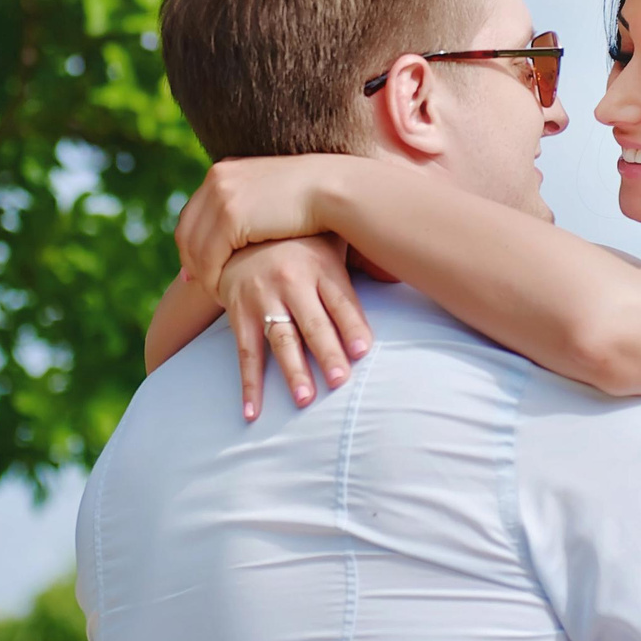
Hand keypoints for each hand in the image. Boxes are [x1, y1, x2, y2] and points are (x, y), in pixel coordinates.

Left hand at [175, 154, 347, 289]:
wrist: (333, 190)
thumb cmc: (313, 197)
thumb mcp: (270, 193)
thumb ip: (249, 205)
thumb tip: (235, 228)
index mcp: (224, 169)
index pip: (193, 213)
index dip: (192, 243)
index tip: (197, 267)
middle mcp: (216, 179)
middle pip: (187, 229)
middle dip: (191, 261)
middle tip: (200, 285)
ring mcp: (221, 197)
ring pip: (194, 247)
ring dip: (201, 274)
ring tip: (215, 293)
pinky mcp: (230, 218)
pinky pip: (208, 258)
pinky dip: (211, 279)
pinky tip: (222, 292)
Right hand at [216, 236, 373, 419]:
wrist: (240, 230)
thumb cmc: (299, 242)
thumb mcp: (332, 241)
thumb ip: (362, 259)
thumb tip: (401, 272)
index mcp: (321, 266)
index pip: (341, 301)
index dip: (352, 326)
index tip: (363, 351)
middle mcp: (292, 280)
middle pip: (313, 322)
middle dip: (326, 352)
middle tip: (339, 380)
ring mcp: (263, 297)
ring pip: (282, 338)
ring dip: (293, 370)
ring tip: (305, 398)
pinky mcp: (239, 312)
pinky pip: (246, 351)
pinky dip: (250, 384)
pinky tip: (253, 411)